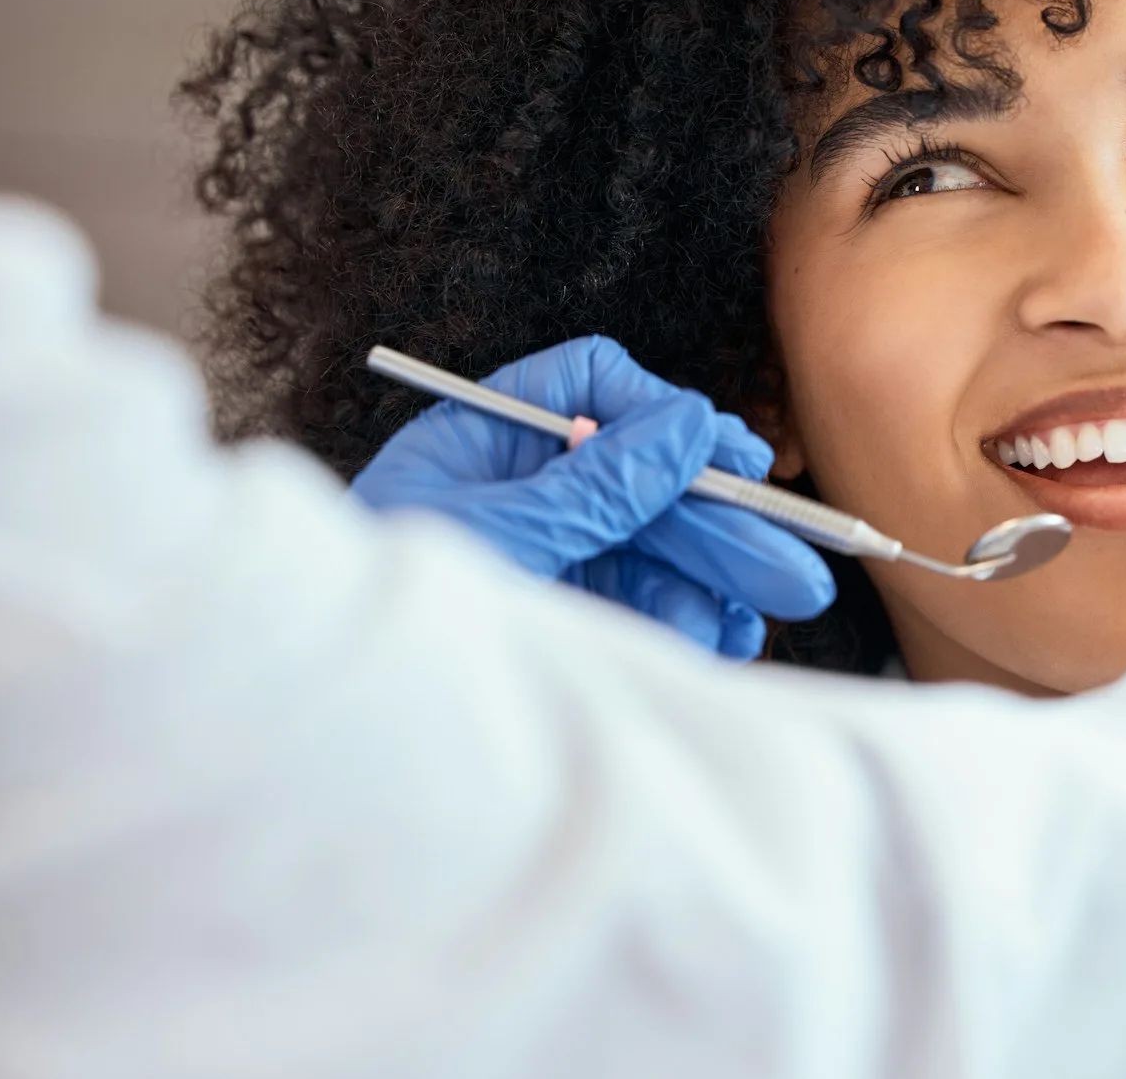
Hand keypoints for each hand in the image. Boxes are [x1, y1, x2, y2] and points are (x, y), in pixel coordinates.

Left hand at [352, 336, 833, 657]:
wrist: (332, 741)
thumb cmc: (386, 623)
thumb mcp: (501, 537)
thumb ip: (599, 483)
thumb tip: (687, 424)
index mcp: (482, 439)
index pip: (588, 384)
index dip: (659, 410)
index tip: (721, 453)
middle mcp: (519, 487)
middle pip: (643, 479)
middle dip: (721, 524)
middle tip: (793, 564)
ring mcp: (544, 552)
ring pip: (654, 548)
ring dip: (714, 582)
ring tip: (758, 620)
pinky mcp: (560, 612)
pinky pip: (640, 602)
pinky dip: (685, 619)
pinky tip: (718, 639)